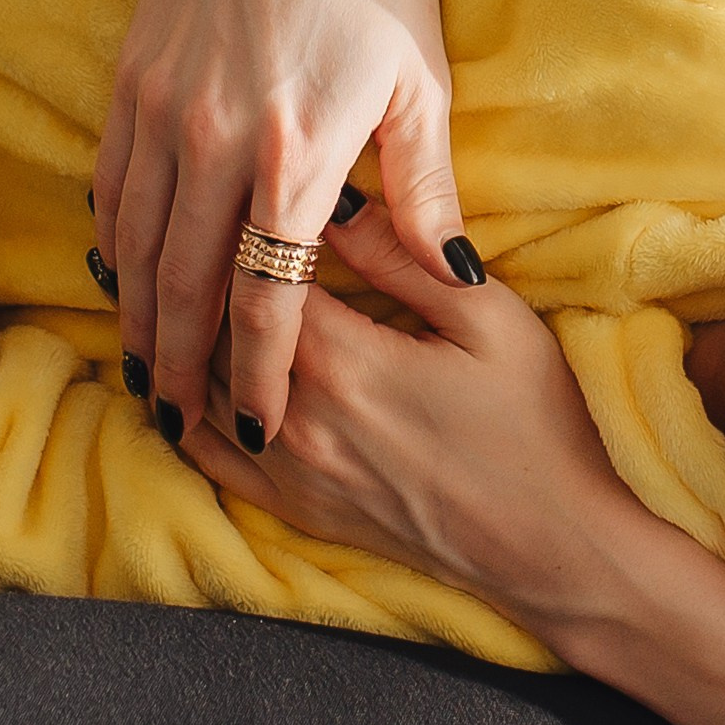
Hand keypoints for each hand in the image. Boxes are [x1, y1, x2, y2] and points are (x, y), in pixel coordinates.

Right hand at [96, 0, 469, 445]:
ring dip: (141, 320)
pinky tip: (125, 276)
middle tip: (187, 426)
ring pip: (137, 248)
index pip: (270, 301)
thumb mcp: (421, 76)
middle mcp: (216, 147)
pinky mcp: (131, 82)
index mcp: (298, 156)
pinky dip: (116, 244)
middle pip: (189, 291)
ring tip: (150, 375)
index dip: (261, 375)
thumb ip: (425, 187)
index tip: (258, 427)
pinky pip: (112, 186)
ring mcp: (162, 114)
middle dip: (186, 369)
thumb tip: (454, 272)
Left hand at [189, 196, 642, 614]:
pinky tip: (182, 375)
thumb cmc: (532, 421)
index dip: (245, 220)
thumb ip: (402, 256)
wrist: (549, 543)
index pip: (256, 271)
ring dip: (187, 335)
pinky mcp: (293, 510)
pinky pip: (207, 456)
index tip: (246, 180)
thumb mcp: (487, 317)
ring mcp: (286, 473)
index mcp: (341, 360)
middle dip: (204, 271)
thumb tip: (333, 198)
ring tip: (175, 282)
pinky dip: (186, 409)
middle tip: (199, 217)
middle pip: (212, 329)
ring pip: (199, 389)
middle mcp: (294, 417)